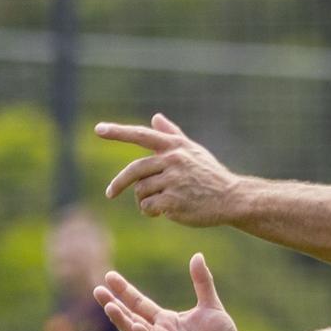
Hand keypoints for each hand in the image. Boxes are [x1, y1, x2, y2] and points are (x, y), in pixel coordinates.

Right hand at [93, 253, 241, 330]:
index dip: (124, 291)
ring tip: (109, 307)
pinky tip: (137, 327)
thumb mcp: (210, 304)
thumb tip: (197, 255)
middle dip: (114, 305)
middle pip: (132, 318)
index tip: (109, 276)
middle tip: (97, 290)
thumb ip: (202, 282)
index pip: (139, 303)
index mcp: (165, 321)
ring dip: (123, 322)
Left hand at [95, 114, 240, 226]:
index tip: (98, 129)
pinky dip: (151, 212)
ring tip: (161, 204)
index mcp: (175, 146)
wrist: (232, 198)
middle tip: (109, 194)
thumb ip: (172, 134)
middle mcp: (173, 160)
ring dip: (145, 201)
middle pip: (134, 170)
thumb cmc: (210, 175)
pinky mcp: (174, 201)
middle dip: (118, 183)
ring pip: (141, 191)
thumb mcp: (193, 151)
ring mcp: (173, 180)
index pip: (142, 135)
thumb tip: (155, 117)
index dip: (118, 132)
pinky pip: (148, 207)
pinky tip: (164, 213)